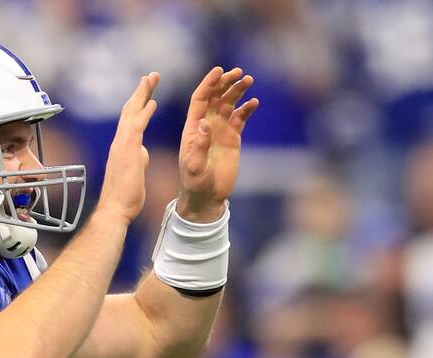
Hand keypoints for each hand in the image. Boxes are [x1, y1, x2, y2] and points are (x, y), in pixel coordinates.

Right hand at [97, 72, 159, 224]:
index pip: (131, 119)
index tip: (148, 89)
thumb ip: (138, 158)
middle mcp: (120, 142)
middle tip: (151, 75)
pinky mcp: (127, 152)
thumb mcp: (135, 172)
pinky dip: (144, 114)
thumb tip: (143, 152)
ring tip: (151, 78)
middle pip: (130, 110)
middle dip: (141, 91)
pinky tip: (153, 102)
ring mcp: (122, 146)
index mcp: (123, 146)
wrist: (114, 210)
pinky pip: (136, 128)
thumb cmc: (125, 196)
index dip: (140, 102)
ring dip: (142, 94)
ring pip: (131, 113)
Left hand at [177, 67, 258, 221]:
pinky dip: (247, 109)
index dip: (208, 84)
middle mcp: (206, 125)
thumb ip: (200, 145)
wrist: (206, 197)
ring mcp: (220, 131)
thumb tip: (205, 124)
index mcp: (192, 128)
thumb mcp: (194, 166)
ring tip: (248, 80)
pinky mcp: (232, 139)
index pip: (200, 99)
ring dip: (237, 91)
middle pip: (216, 97)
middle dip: (225, 82)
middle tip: (239, 72)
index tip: (219, 70)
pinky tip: (254, 102)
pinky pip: (240, 119)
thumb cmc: (194, 183)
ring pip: (229, 105)